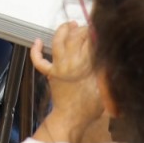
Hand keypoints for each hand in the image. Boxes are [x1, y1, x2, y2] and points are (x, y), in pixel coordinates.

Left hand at [30, 22, 103, 142]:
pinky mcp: (50, 73)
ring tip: (70, 24)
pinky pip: (39, 61)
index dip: (95, 34)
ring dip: (63, 31)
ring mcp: (58, 67)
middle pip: (74, 39)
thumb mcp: (105, 87)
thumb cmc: (90, 106)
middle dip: (82, 30)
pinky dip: (36, 50)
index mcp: (86, 67)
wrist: (73, 118)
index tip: (99, 30)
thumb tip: (107, 54)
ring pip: (58, 43)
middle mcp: (70, 64)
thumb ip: (105, 71)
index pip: (90, 43)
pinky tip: (38, 41)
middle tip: (88, 28)